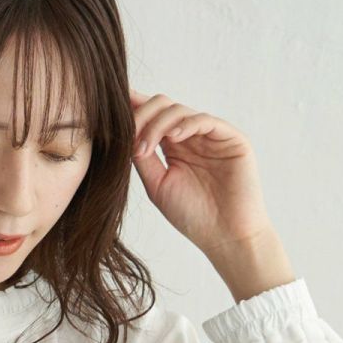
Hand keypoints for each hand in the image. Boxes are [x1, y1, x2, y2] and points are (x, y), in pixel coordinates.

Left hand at [128, 88, 274, 257]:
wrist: (225, 236)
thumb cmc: (192, 215)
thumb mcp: (157, 185)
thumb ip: (142, 159)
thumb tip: (123, 135)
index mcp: (174, 146)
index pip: (152, 117)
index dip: (134, 109)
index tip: (111, 111)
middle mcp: (192, 136)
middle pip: (163, 106)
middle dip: (142, 115)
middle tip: (127, 134)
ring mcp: (211, 135)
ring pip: (181, 110)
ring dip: (158, 124)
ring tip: (145, 147)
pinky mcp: (231, 138)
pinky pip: (206, 120)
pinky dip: (187, 124)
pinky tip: (173, 138)